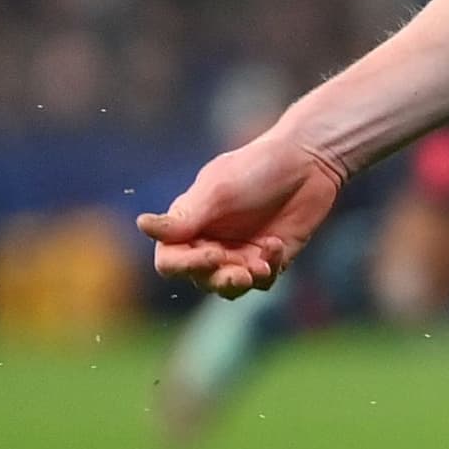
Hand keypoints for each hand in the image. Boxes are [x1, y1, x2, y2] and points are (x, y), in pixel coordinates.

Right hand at [137, 132, 351, 296]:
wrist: (307, 161)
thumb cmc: (255, 169)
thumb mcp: (217, 191)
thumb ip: (185, 217)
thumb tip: (142, 225)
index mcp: (189, 225)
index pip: (170, 261)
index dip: (184, 265)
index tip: (211, 253)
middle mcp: (210, 242)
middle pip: (200, 278)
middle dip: (217, 278)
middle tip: (238, 271)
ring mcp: (241, 253)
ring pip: (231, 287)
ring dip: (240, 283)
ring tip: (257, 268)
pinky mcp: (271, 258)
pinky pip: (264, 280)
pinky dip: (269, 269)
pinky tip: (276, 245)